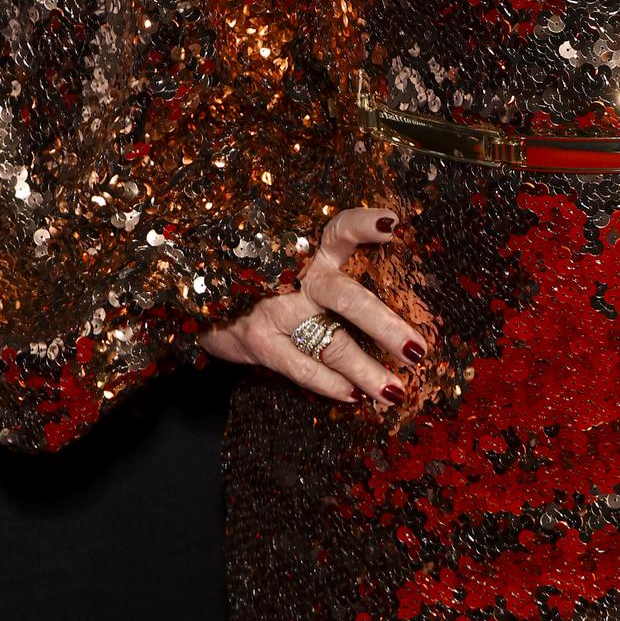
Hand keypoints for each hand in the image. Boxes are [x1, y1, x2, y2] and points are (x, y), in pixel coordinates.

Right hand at [197, 204, 427, 407]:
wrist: (201, 297)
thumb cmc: (262, 278)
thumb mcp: (289, 258)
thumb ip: (328, 265)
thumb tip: (390, 286)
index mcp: (307, 250)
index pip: (339, 229)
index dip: (365, 225)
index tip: (394, 224)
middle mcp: (294, 277)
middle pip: (347, 298)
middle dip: (385, 326)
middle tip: (417, 349)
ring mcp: (276, 312)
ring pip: (331, 343)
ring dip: (367, 370)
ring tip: (395, 390)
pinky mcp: (260, 343)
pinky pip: (302, 368)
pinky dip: (331, 385)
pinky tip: (355, 396)